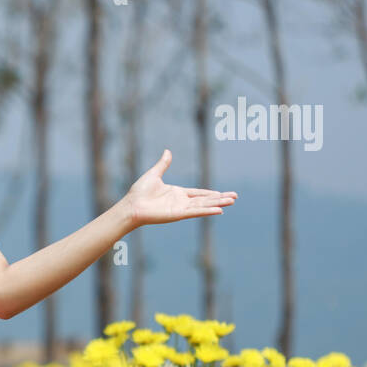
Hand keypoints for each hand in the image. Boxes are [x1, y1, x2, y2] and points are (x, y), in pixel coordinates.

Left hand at [121, 150, 236, 227]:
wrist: (131, 205)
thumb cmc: (139, 192)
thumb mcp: (154, 174)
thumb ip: (163, 164)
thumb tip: (167, 151)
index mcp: (176, 193)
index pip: (198, 193)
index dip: (210, 193)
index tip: (222, 193)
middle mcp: (181, 201)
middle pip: (205, 199)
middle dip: (220, 198)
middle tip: (235, 197)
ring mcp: (180, 208)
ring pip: (204, 205)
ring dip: (218, 203)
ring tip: (232, 201)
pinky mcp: (178, 214)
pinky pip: (196, 212)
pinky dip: (207, 211)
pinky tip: (219, 210)